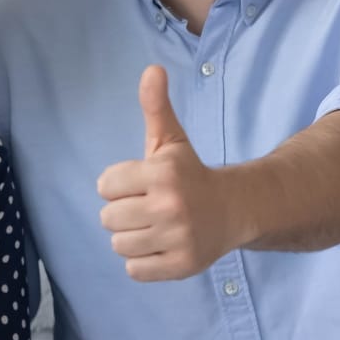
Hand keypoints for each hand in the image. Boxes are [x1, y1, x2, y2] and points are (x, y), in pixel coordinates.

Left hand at [97, 66, 236, 280]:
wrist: (234, 209)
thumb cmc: (190, 174)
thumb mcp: (171, 139)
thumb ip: (155, 106)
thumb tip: (152, 69)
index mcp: (163, 173)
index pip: (105, 186)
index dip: (119, 185)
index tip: (143, 184)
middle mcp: (171, 207)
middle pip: (108, 219)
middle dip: (124, 212)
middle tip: (150, 207)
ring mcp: (177, 239)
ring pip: (119, 245)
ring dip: (132, 238)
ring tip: (155, 227)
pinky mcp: (181, 267)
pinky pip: (134, 270)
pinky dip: (142, 262)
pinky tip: (161, 246)